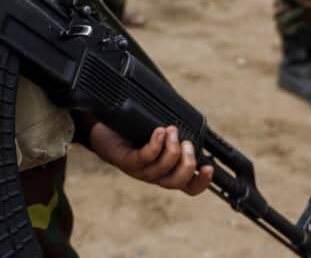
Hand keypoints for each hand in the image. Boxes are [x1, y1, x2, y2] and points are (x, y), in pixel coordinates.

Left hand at [89, 123, 213, 195]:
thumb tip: (193, 124)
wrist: (101, 131)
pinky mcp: (126, 161)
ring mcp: (139, 171)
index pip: (188, 186)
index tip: (209, 167)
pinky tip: (159, 131)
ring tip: (171, 130)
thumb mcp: (157, 136)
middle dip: (188, 163)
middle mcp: (154, 175)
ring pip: (162, 169)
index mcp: (165, 171)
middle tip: (187, 143)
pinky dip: (155, 144)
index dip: (202, 183)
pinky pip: (145, 157)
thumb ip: (174, 135)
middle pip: (178, 181)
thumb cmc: (131, 133)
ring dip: (171, 149)